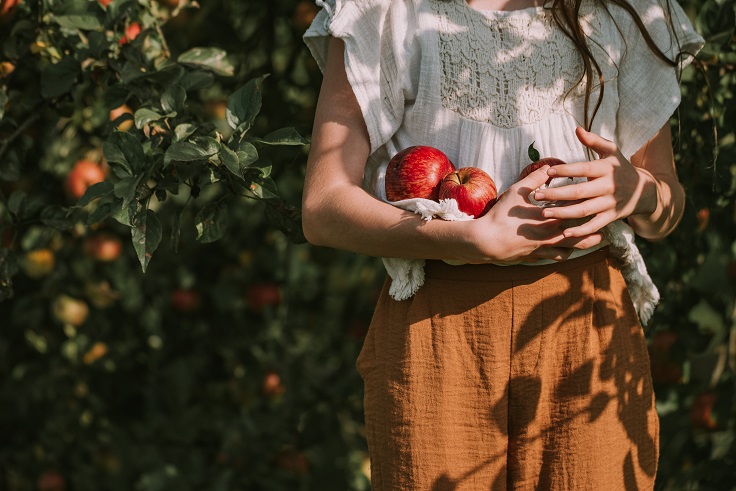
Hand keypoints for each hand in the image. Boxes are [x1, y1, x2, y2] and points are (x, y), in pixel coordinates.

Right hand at [465, 164, 602, 263]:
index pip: (574, 208)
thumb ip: (535, 178)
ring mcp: (546, 247)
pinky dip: (566, 253)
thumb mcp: (517, 192)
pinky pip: (557, 257)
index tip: (599, 195)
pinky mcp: (538, 256)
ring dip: (586, 242)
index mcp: (549, 216)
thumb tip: (549, 165)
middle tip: (607, 219)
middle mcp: (552, 233)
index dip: (587, 202)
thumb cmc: (502, 215)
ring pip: (573, 247)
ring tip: (596, 238)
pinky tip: (569, 251)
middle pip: (581, 230)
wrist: (489, 242)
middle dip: (595, 225)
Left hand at [531, 127, 657, 237]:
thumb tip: (577, 129)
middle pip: (578, 192)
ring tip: (544, 213)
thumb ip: (594, 141)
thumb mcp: (611, 151)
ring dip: (562, 213)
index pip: (583, 169)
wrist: (642, 190)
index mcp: (606, 169)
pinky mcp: (611, 217)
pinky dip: (580, 231)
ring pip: (583, 210)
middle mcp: (608, 187)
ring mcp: (609, 204)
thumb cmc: (620, 168)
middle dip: (556, 195)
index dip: (565, 170)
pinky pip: (594, 225)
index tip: (547, 171)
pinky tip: (564, 233)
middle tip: (536, 195)